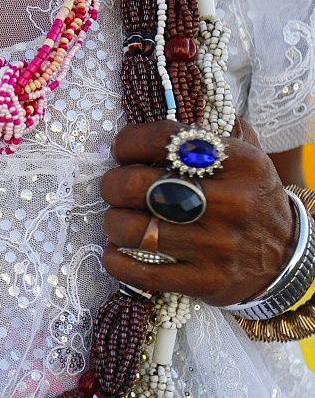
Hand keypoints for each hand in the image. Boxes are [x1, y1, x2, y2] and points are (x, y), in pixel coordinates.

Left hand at [100, 120, 295, 306]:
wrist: (284, 259)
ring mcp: (215, 246)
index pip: (165, 139)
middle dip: (112, 184)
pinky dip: (116, 261)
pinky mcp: (203, 281)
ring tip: (117, 219)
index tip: (121, 150)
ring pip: (134, 230)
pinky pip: (140, 273)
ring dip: (113, 223)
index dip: (129, 142)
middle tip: (113, 187)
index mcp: (239, 163)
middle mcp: (229, 202)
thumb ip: (208, 134)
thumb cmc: (251, 199)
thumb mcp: (246, 157)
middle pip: (139, 185)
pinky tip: (116, 252)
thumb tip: (157, 117)